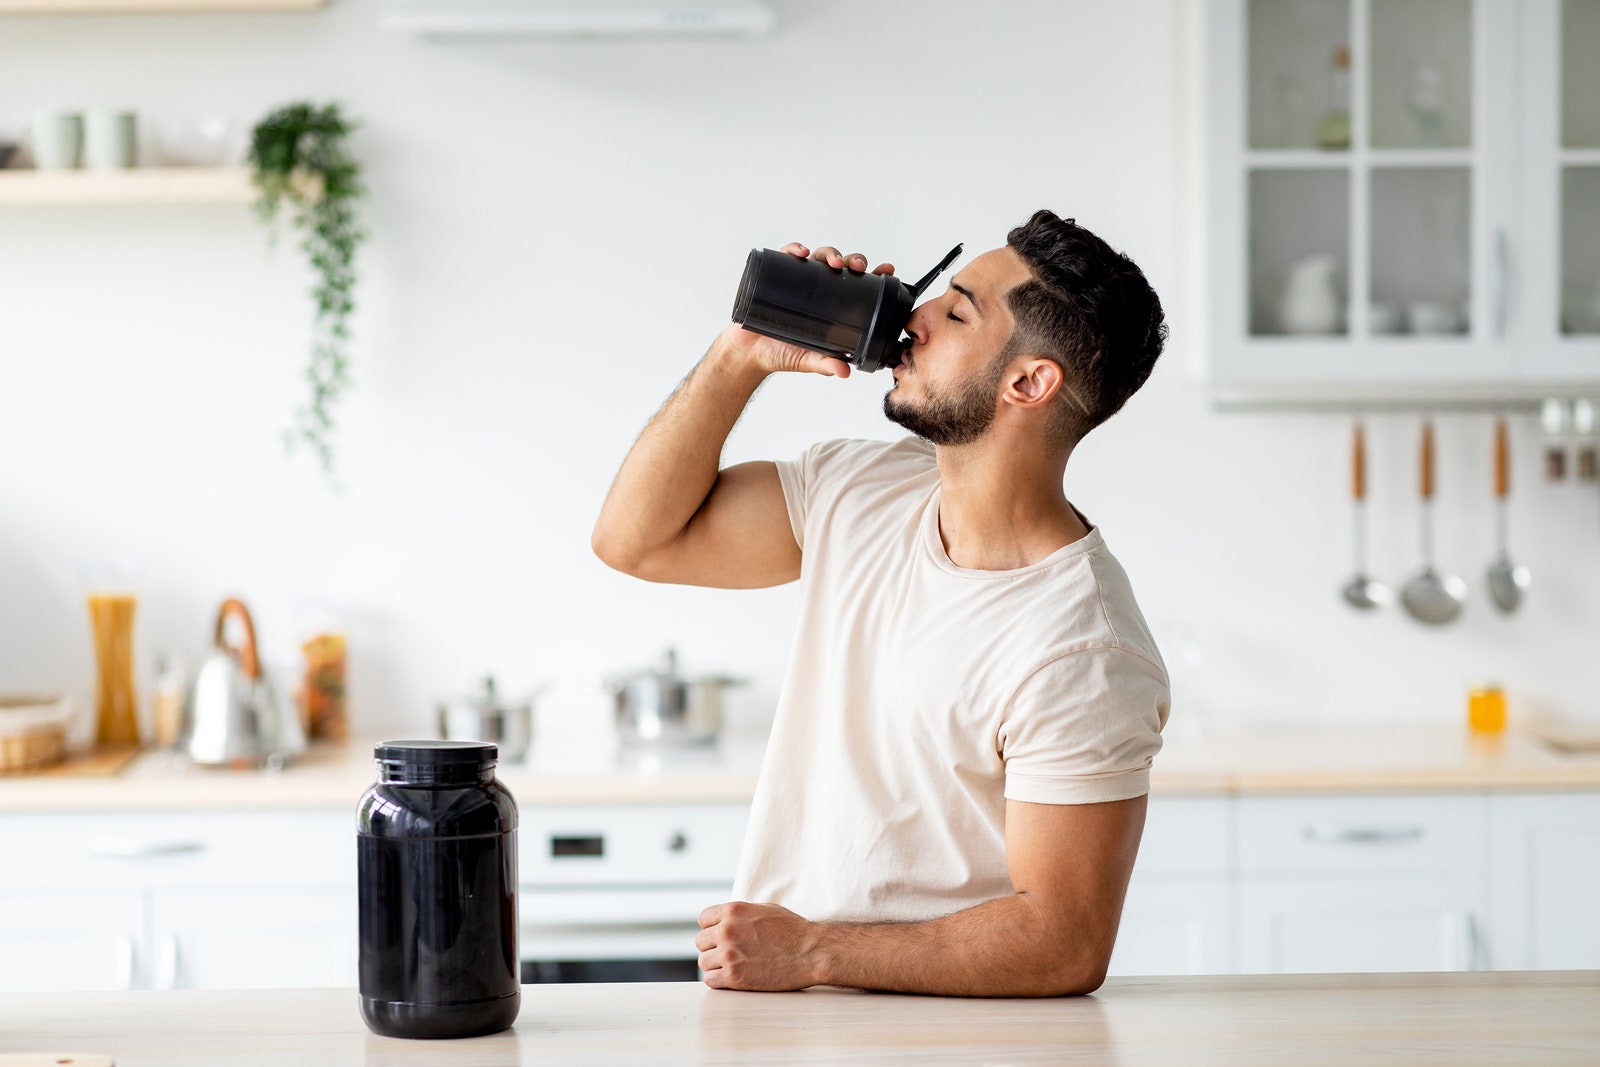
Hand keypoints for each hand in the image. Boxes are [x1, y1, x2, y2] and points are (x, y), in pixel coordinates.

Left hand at [696, 901, 823, 990]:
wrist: (811, 952)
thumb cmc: (793, 931)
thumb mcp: (764, 910)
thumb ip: (740, 915)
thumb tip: (725, 920)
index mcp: (733, 910)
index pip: (703, 919)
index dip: (712, 929)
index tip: (720, 937)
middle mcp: (727, 930)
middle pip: (701, 942)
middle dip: (713, 948)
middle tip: (729, 954)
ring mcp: (729, 953)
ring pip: (704, 962)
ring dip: (716, 966)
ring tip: (733, 967)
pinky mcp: (734, 976)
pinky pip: (710, 980)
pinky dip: (719, 981)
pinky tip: (733, 978)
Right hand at [718, 243, 896, 378]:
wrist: (748, 353)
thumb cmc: (781, 353)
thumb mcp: (808, 359)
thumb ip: (825, 363)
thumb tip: (844, 372)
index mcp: (831, 305)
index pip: (857, 285)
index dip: (873, 275)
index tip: (886, 270)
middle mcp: (817, 289)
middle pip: (841, 266)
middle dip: (853, 261)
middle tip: (858, 267)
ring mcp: (796, 280)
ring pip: (818, 256)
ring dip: (829, 253)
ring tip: (833, 262)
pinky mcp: (774, 274)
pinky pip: (786, 255)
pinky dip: (794, 249)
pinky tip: (801, 253)